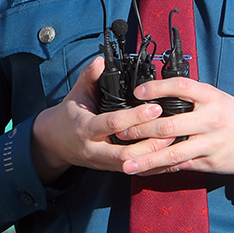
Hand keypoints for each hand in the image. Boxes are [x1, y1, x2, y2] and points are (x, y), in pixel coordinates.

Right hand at [30, 57, 174, 183]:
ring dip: (156, 158)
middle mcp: (95, 149)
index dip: (135, 117)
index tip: (155, 107)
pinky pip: (137, 172)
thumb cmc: (69, 116)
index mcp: (86, 129)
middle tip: (172, 130)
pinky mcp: (113, 169)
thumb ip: (88, 76)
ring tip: (176, 144)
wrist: (56, 143)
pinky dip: (156, 168)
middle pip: (126, 154)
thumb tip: (101, 60)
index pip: (113, 124)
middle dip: (150, 144)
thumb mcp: (76, 94)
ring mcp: (104, 163)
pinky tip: (173, 161)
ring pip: (134, 166)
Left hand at [117, 77, 233, 177]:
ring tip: (125, 163)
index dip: (158, 88)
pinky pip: (182, 166)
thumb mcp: (217, 98)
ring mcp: (211, 143)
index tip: (137, 92)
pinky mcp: (211, 163)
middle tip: (120, 131)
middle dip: (141, 129)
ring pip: (173, 152)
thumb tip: (157, 95)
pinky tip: (145, 171)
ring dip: (147, 159)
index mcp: (211, 97)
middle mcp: (210, 119)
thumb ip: (192, 98)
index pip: (181, 87)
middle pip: (169, 124)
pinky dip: (162, 169)